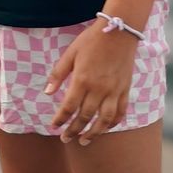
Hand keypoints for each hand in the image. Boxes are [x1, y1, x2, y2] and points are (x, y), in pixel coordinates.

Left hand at [43, 18, 137, 145]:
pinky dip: (113, 123)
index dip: (60, 119)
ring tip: (84, 141)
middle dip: (73, 130)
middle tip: (65, 139)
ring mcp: (114, 91)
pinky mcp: (125, 90)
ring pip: (104, 120)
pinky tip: (105, 128)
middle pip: (85, 117)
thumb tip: (48, 93)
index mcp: (82, 79)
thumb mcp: (71, 52)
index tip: (53, 127)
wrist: (119, 31)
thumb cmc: (92, 40)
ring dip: (94, 133)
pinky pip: (120, 112)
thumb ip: (59, 73)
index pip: (69, 107)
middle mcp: (99, 89)